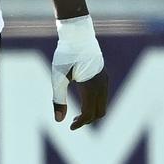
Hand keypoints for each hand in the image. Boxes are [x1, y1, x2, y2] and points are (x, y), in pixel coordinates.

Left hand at [51, 14, 108, 128]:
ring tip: (76, 116)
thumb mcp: (58, 78)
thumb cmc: (65, 55)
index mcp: (91, 87)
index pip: (89, 113)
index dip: (80, 123)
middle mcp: (102, 85)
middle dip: (87, 120)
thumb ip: (58, 99)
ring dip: (91, 113)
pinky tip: (83, 103)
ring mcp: (105, 80)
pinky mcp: (104, 76)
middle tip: (72, 123)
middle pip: (99, 112)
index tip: (70, 128)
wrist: (78, 35)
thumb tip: (59, 120)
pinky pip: (103, 96)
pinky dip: (95, 105)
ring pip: (103, 105)